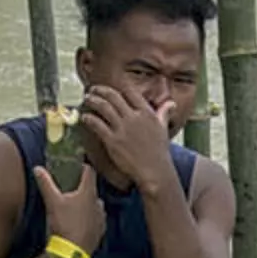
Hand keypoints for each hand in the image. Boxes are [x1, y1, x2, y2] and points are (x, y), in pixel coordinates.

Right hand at [34, 147, 107, 257]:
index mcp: (88, 193)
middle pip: (93, 189)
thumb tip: (37, 168)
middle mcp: (98, 204)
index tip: (76, 167)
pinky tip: (81, 221)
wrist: (72, 253)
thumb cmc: (64, 224)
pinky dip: (90, 218)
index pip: (90, 173)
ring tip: (76, 205)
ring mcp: (101, 219)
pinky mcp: (100, 232)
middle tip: (71, 188)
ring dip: (88, 203)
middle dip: (83, 187)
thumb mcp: (52, 201)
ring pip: (96, 205)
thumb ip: (45, 183)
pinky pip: (97, 220)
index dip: (83, 167)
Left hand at [75, 74, 164, 195]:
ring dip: (93, 100)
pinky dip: (89, 118)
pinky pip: (97, 125)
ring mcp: (122, 129)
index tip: (111, 87)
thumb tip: (171, 103)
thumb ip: (164, 113)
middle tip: (92, 89)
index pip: (130, 92)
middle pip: (113, 97)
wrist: (154, 170)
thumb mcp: (163, 129)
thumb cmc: (159, 151)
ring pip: (103, 107)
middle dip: (100, 90)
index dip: (118, 87)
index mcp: (146, 113)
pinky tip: (84, 117)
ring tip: (87, 99)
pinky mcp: (113, 141)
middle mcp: (134, 118)